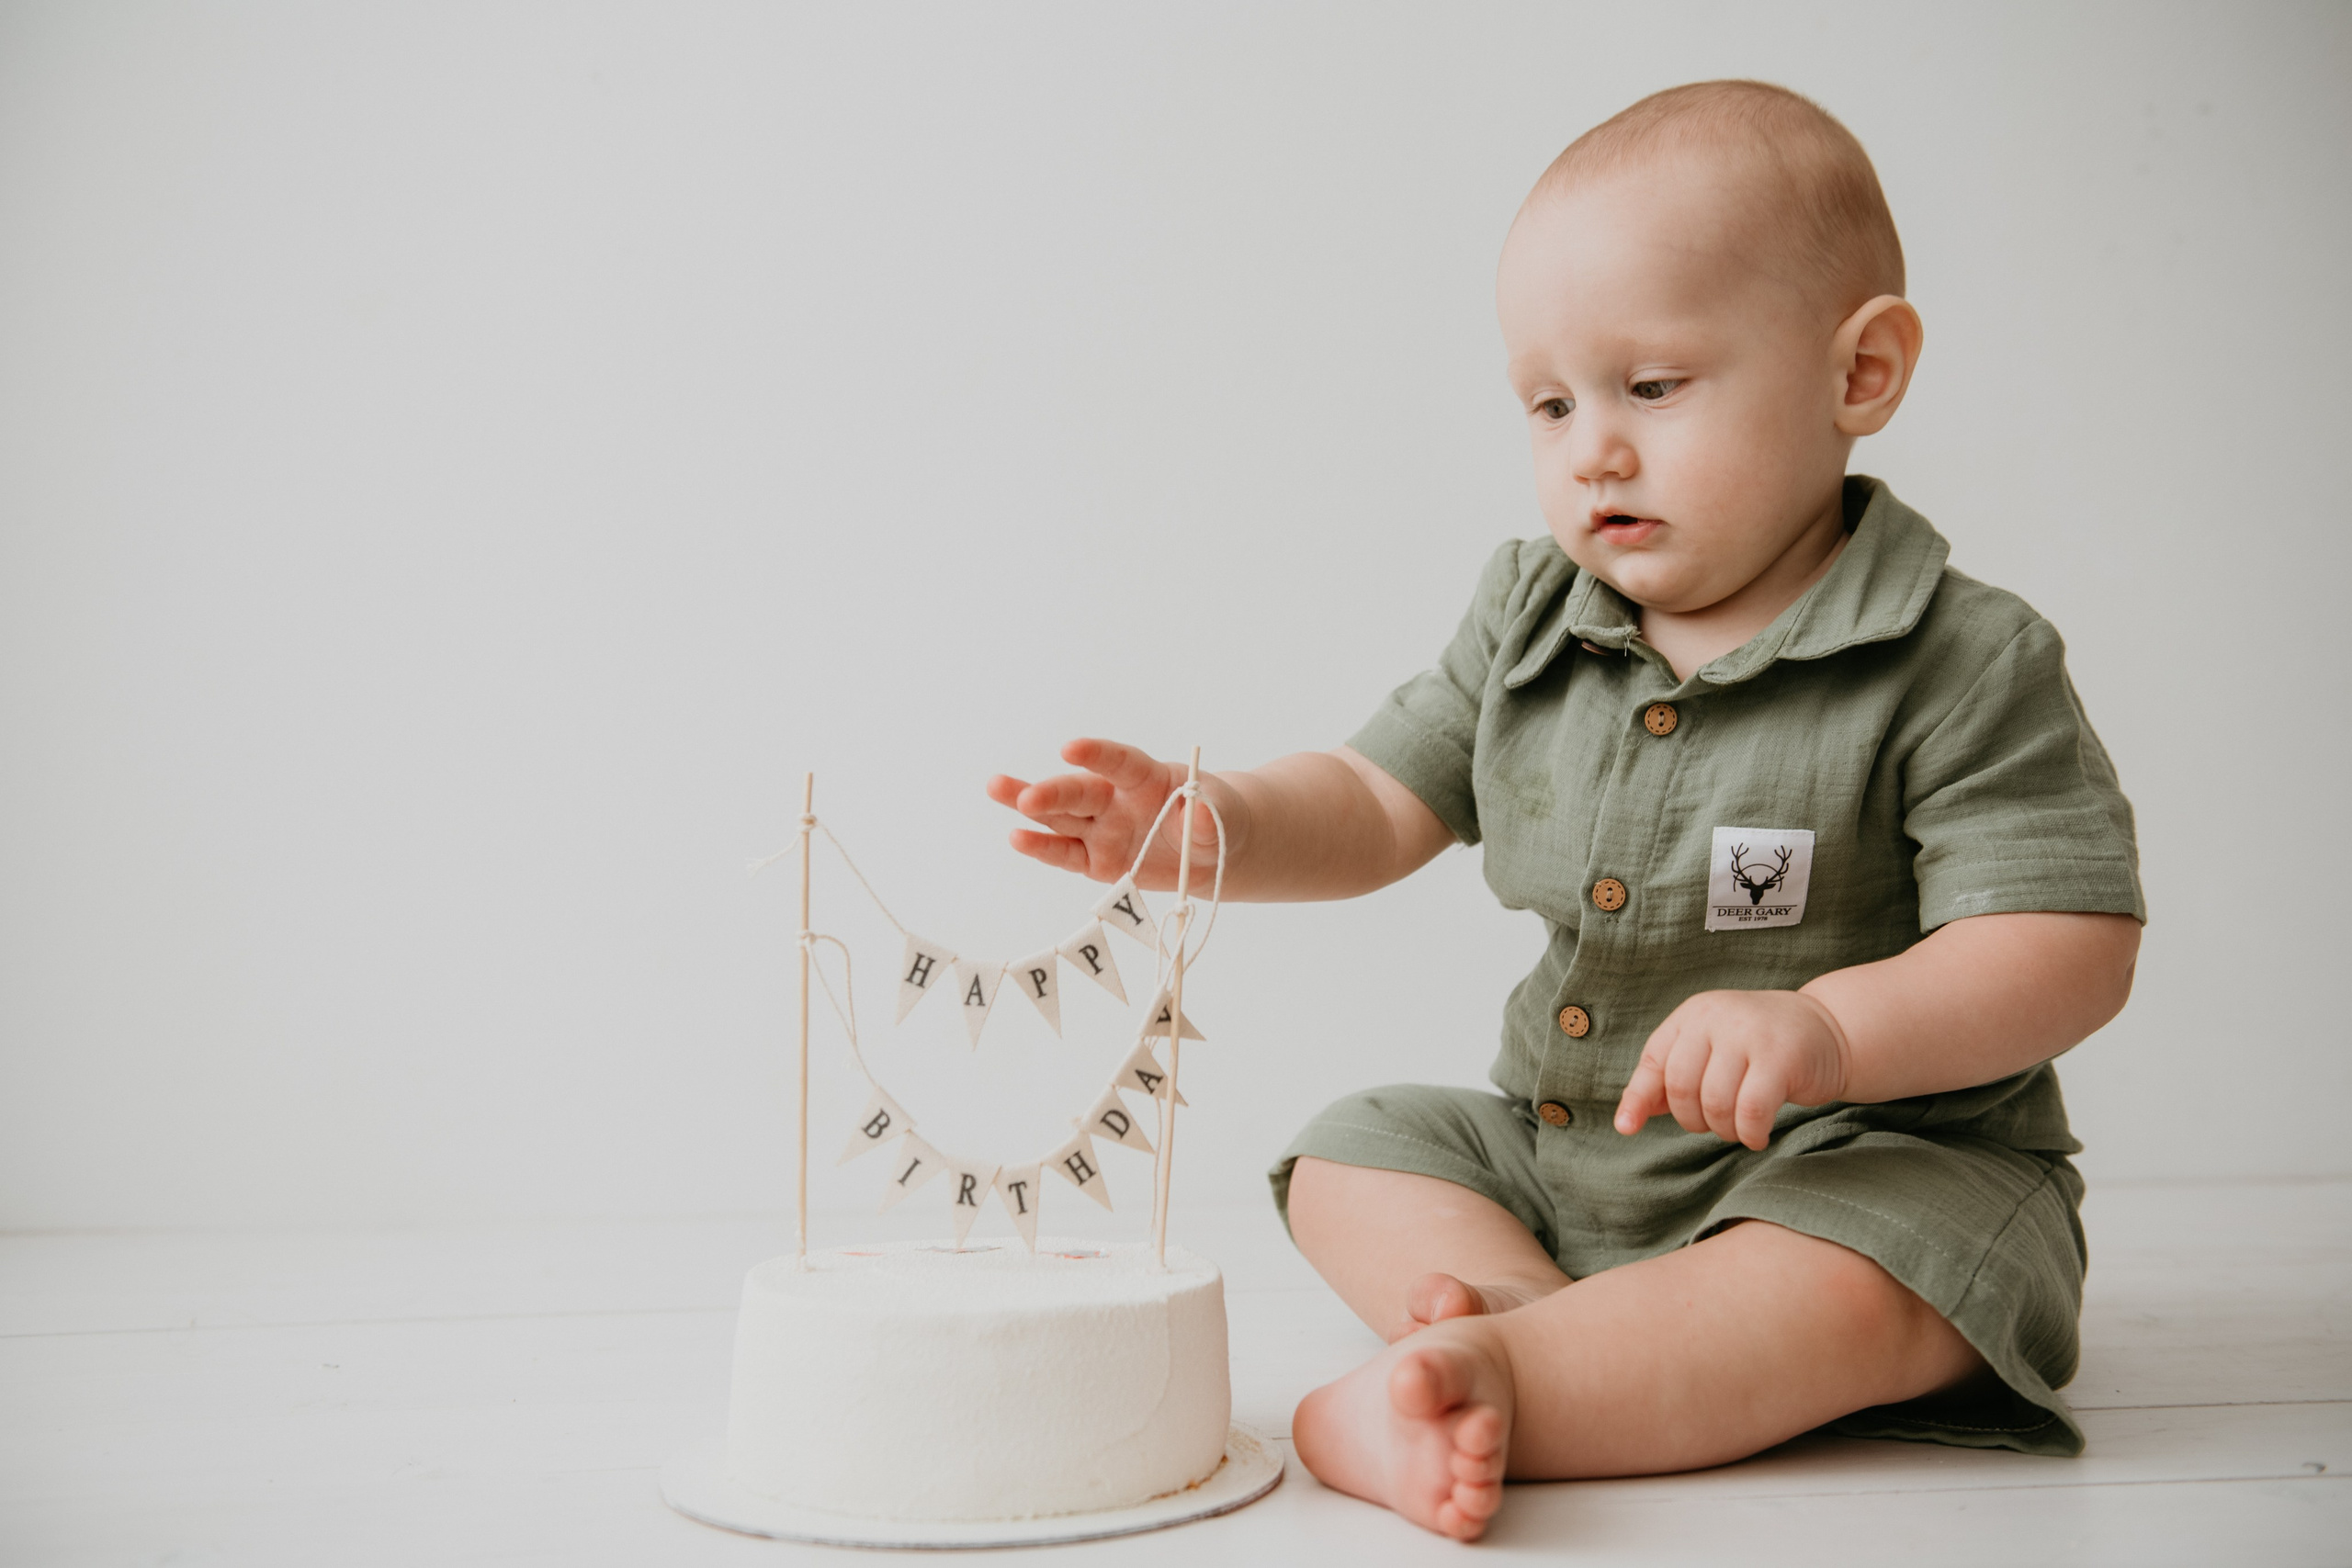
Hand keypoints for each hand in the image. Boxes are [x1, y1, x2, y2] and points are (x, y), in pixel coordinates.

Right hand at [986, 738, 1226, 889]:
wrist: (1211, 852)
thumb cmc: (1217, 821)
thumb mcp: (1224, 817)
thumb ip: (1210, 816)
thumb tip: (1201, 812)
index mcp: (1147, 778)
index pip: (1119, 762)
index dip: (1096, 755)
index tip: (1071, 748)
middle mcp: (1116, 799)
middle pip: (1080, 791)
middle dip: (1053, 792)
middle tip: (1026, 796)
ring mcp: (1102, 829)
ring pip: (1061, 816)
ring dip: (1030, 806)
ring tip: (997, 789)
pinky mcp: (1095, 859)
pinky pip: (1066, 854)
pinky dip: (1043, 848)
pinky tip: (1017, 837)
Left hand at [1613, 990, 1851, 1148]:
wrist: (1828, 1028)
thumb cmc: (1758, 1047)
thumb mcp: (1710, 1052)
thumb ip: (1669, 1081)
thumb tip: (1626, 1121)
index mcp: (1692, 1015)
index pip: (1654, 1061)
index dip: (1638, 1098)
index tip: (1627, 1128)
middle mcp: (1716, 1017)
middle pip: (1681, 1087)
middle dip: (1693, 1120)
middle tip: (1715, 1123)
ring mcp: (1749, 1034)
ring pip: (1715, 1103)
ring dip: (1724, 1130)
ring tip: (1739, 1127)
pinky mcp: (1781, 1057)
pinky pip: (1751, 1111)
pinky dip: (1750, 1133)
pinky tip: (1758, 1135)